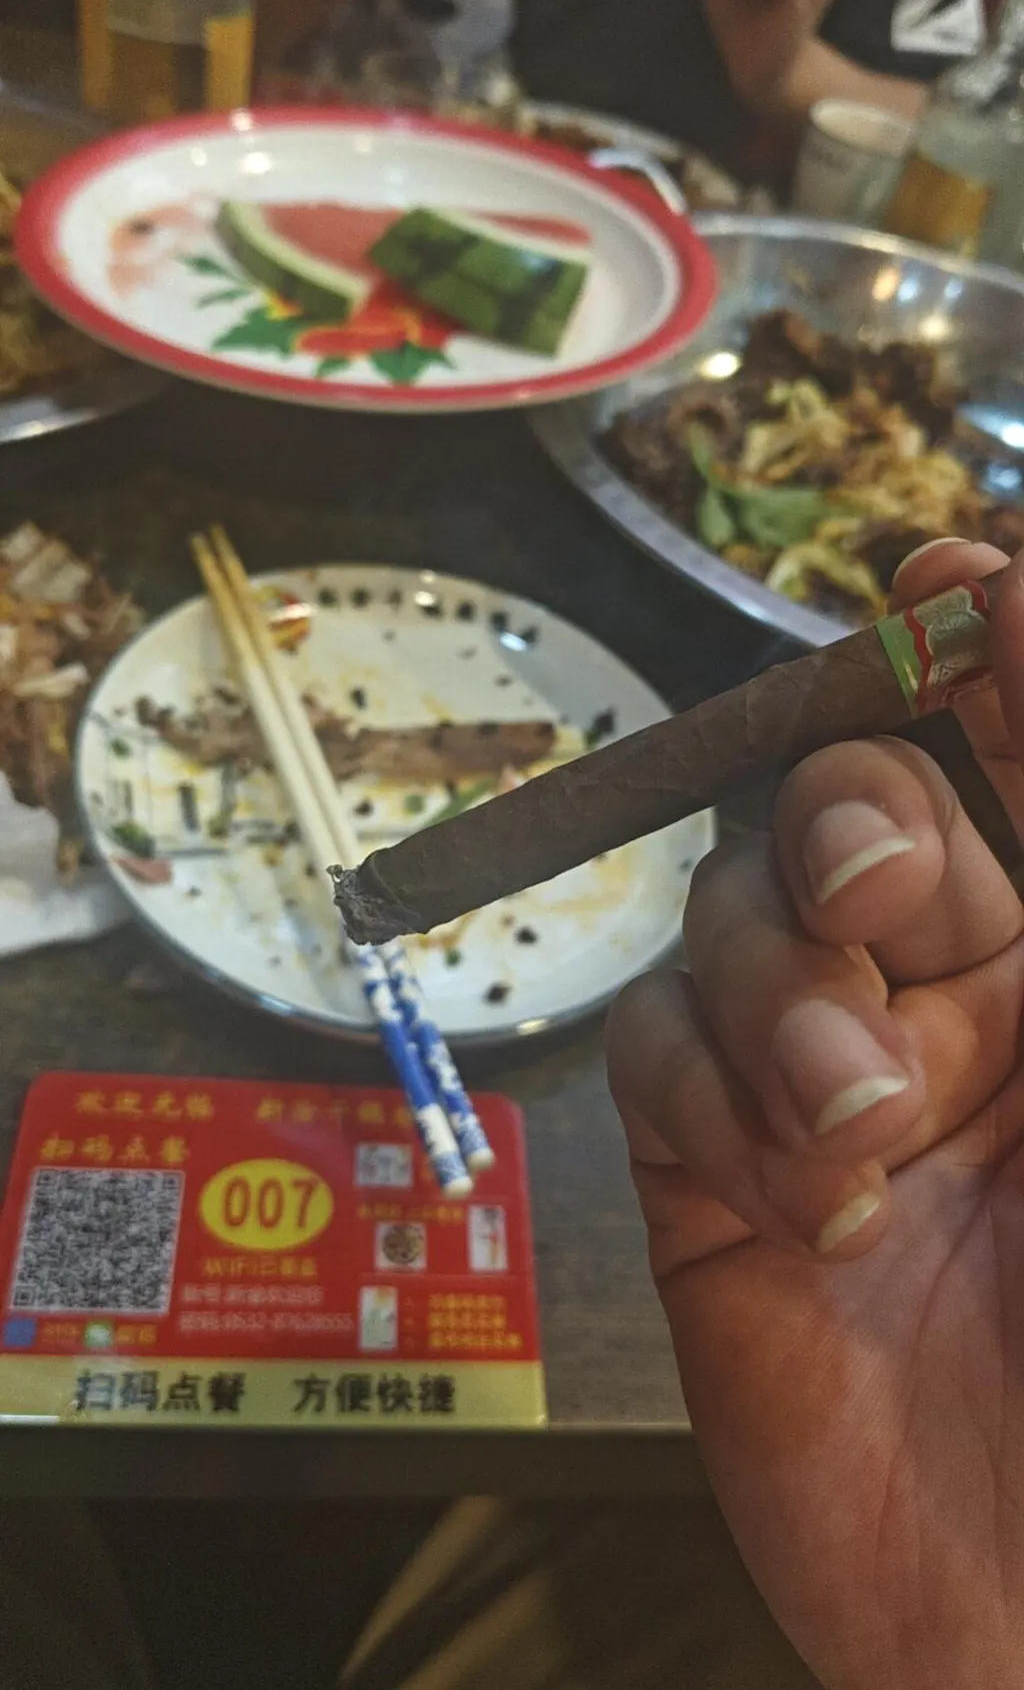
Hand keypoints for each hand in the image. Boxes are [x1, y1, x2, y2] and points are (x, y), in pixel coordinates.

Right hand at [608, 541, 1023, 1689]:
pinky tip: (805, 1199)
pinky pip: (657, 1065)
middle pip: (832, 809)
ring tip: (860, 1122)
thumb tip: (1008, 594)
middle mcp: (949, 989)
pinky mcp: (716, 1181)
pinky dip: (713, 1104)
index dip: (963, 650)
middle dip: (845, 823)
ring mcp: (823, 1080)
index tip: (942, 579)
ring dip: (776, 1001)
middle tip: (871, 893)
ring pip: (724, 921)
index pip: (990, 746)